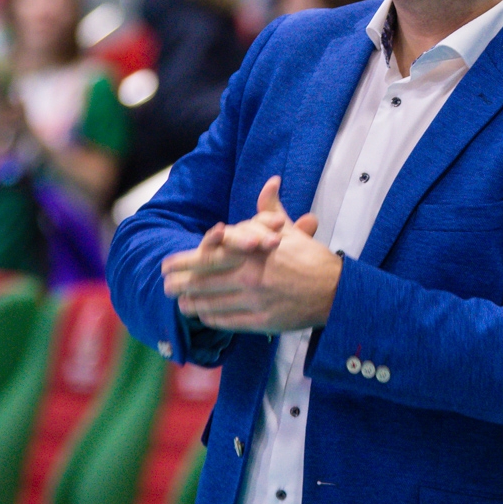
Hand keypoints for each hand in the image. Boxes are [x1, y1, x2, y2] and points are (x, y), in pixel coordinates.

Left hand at [162, 176, 340, 333]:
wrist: (337, 291)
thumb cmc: (312, 259)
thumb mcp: (290, 232)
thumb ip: (270, 210)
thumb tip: (271, 181)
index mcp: (254, 252)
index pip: (210, 255)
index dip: (185, 261)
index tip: (167, 264)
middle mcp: (251, 276)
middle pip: (204, 281)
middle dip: (181, 284)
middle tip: (165, 286)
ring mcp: (255, 301)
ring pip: (212, 304)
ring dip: (192, 304)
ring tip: (181, 303)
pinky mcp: (261, 321)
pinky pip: (227, 321)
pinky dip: (211, 319)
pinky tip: (204, 316)